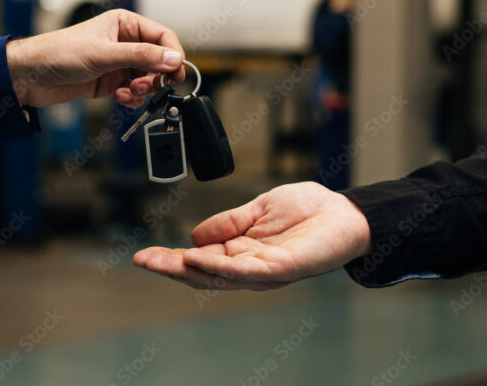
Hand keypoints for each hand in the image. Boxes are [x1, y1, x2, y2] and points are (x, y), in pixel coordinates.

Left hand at [6, 9, 184, 107]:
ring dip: (143, 89)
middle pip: (159, 60)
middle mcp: (124, 42)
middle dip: (156, 76)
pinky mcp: (112, 82)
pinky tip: (120, 98)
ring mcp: (119, 63)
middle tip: (148, 86)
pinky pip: (135, 92)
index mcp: (124, 24)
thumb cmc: (58, 53)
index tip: (176, 72)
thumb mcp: (104, 54)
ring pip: (148, 78)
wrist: (31, 76)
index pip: (163, 37)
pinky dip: (132, 98)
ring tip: (129, 92)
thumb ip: (141, 56)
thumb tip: (173, 59)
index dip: (173, 54)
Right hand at [133, 182, 371, 289]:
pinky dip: (217, 266)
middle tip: (141, 261)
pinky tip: (195, 257)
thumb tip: (194, 235)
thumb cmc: (308, 210)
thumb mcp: (257, 208)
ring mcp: (263, 271)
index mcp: (240, 251)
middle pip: (201, 272)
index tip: (143, 255)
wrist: (345, 212)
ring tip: (158, 261)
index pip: (198, 258)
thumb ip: (228, 222)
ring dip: (185, 269)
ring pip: (217, 276)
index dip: (170, 257)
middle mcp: (248, 266)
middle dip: (169, 267)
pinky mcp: (280, 268)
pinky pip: (244, 270)